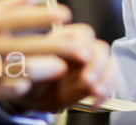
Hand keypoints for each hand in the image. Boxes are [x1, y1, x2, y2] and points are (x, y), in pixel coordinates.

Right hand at [0, 0, 73, 102]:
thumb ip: (8, 6)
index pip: (18, 17)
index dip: (42, 16)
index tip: (65, 14)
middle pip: (22, 44)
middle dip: (53, 45)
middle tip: (79, 46)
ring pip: (11, 69)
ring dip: (37, 68)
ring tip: (60, 67)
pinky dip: (13, 88)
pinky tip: (30, 86)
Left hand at [1, 25, 115, 112]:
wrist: (32, 98)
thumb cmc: (27, 80)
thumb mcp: (25, 73)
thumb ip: (32, 67)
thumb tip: (41, 65)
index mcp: (63, 38)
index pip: (81, 34)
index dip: (83, 46)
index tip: (83, 58)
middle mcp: (81, 47)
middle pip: (99, 47)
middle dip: (97, 64)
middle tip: (89, 80)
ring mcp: (91, 62)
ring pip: (109, 63)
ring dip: (105, 79)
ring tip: (96, 93)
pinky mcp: (98, 77)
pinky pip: (110, 80)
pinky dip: (107, 91)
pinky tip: (97, 101)